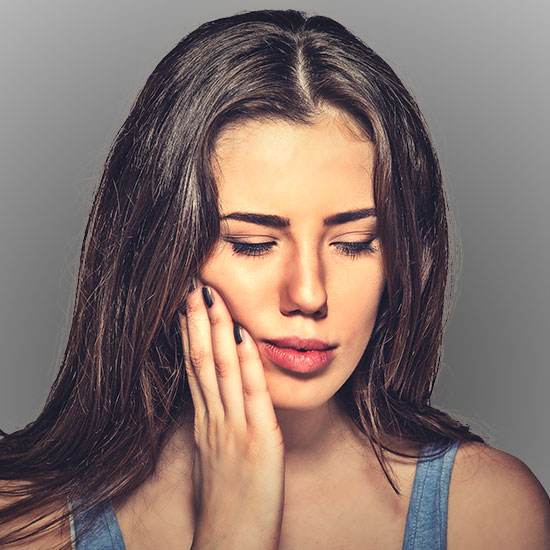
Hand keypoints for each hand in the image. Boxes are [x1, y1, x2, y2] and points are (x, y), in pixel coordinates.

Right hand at [179, 281, 284, 549]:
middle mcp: (215, 419)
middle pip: (202, 360)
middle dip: (197, 320)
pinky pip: (251, 394)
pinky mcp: (259, 439)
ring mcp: (234, 427)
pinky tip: (243, 335)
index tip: (189, 304)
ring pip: (220, 369)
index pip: (195, 367)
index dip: (191, 333)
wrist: (232, 545)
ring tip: (211, 296)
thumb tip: (214, 407)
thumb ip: (214, 429)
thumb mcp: (214, 461)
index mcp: (206, 422)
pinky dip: (247, 362)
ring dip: (216, 330)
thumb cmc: (227, 505)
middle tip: (193, 284)